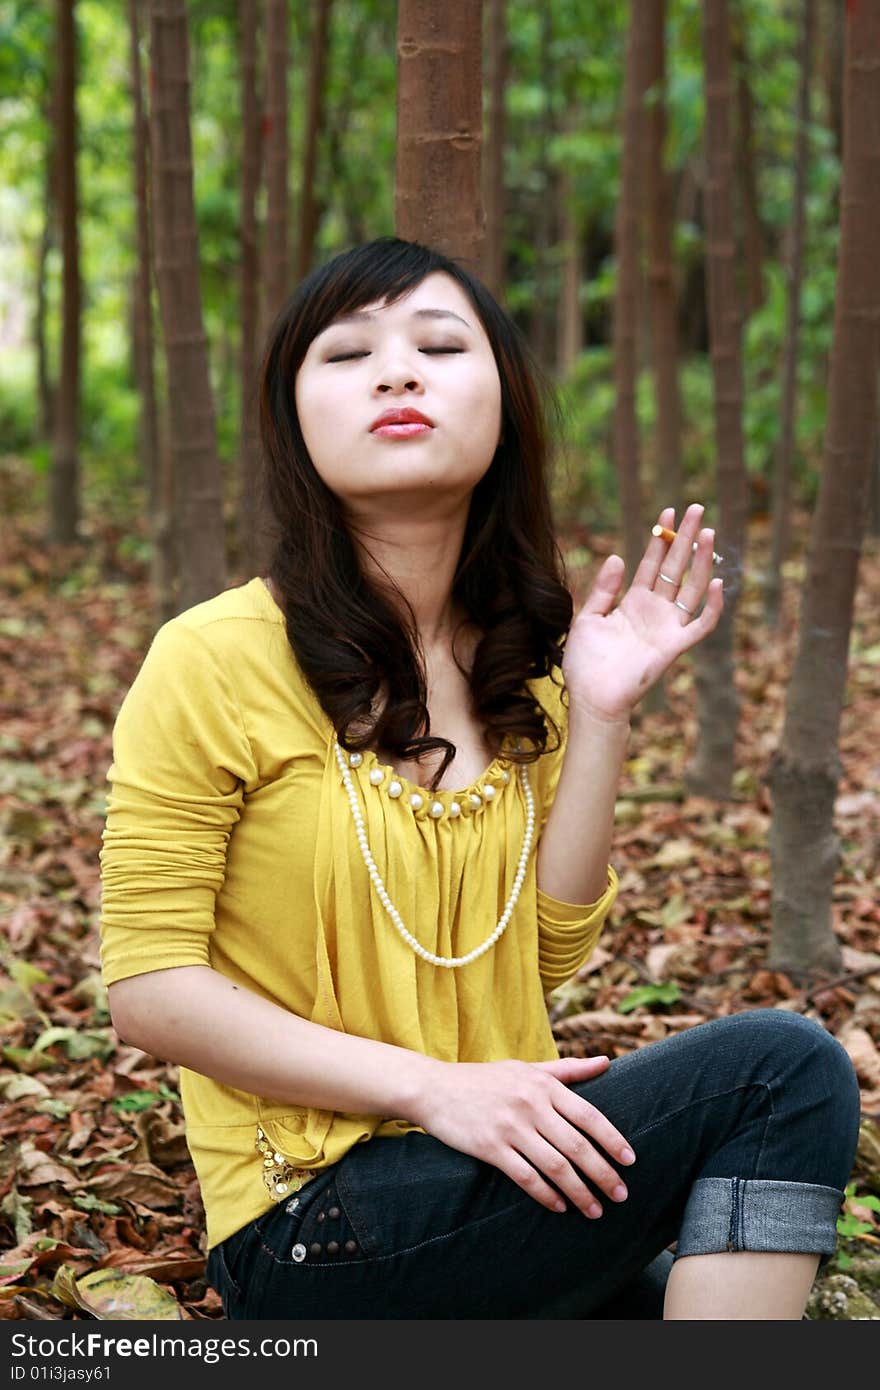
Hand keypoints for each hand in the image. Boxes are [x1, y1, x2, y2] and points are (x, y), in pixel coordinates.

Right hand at [411, 1054, 634, 1217]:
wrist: (434, 1088)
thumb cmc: (484, 1079)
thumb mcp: (526, 1068)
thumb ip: (567, 1070)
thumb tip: (605, 1062)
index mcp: (543, 1085)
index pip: (589, 1115)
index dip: (613, 1140)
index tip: (630, 1162)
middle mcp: (530, 1104)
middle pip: (577, 1145)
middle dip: (603, 1174)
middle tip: (620, 1195)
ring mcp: (510, 1127)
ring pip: (555, 1166)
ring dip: (580, 1191)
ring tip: (595, 1209)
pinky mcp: (490, 1148)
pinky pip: (525, 1177)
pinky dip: (546, 1194)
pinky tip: (559, 1206)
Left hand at [562, 502, 723, 722]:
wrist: (591, 698)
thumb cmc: (586, 663)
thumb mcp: (588, 618)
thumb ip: (604, 590)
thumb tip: (618, 557)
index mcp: (633, 603)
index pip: (652, 563)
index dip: (661, 538)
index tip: (668, 512)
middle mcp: (654, 611)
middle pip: (675, 567)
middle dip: (686, 538)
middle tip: (697, 509)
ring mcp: (666, 627)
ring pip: (691, 588)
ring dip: (701, 560)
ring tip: (707, 533)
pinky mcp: (674, 647)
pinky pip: (700, 625)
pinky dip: (712, 607)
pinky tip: (715, 582)